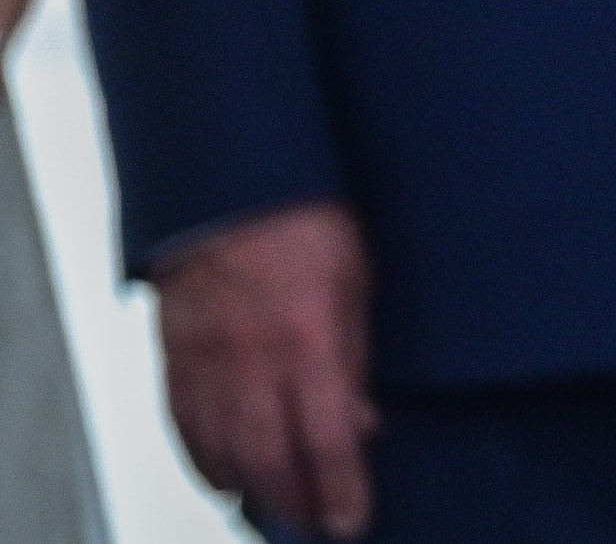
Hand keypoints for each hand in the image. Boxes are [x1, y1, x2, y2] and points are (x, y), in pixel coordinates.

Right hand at [156, 201, 376, 536]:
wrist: (232, 184)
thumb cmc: (308, 219)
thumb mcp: (360, 281)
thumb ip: (357, 358)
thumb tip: (363, 424)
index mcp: (309, 340)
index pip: (327, 440)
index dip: (339, 490)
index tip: (351, 521)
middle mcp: (253, 361)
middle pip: (268, 461)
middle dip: (294, 503)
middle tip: (316, 525)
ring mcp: (207, 363)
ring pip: (221, 454)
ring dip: (250, 491)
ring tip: (276, 508)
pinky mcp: (175, 357)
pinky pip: (184, 428)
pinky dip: (204, 462)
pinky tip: (225, 478)